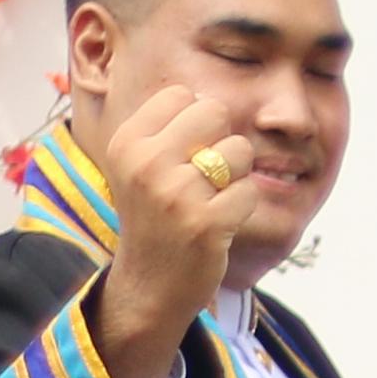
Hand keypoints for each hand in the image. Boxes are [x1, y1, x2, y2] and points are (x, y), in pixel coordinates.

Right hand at [86, 79, 263, 377]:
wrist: (149, 285)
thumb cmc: (154, 217)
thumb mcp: (140, 165)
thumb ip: (167, 126)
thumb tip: (206, 92)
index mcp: (127, 142)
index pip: (182, 95)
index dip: (196, 122)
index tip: (182, 155)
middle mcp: (146, 163)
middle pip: (215, 112)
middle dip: (221, 142)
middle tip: (203, 178)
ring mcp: (175, 194)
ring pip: (239, 151)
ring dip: (235, 177)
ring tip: (208, 202)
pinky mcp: (206, 224)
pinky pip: (249, 191)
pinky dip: (242, 208)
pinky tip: (218, 224)